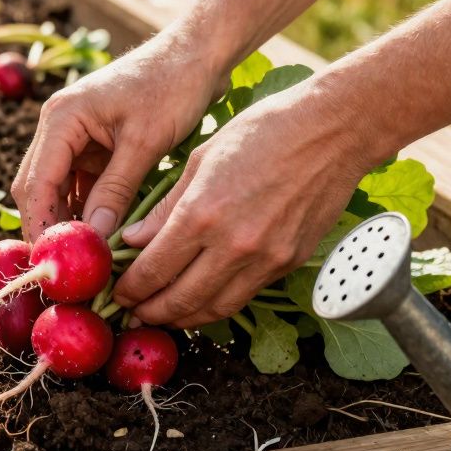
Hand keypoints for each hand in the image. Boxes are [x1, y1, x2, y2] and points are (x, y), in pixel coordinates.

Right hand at [12, 31, 227, 242]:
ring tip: (85, 261)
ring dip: (68, 223)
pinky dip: (87, 211)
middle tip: (67, 269)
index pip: (36, 183)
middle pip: (37, 189)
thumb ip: (116, 189)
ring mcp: (74, 136)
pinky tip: (101, 239)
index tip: (53, 262)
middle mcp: (58, 127)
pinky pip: (81, 186)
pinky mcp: (93, 146)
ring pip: (57, 191)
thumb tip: (92, 237)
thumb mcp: (145, 142)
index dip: (40, 226)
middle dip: (49, 228)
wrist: (195, 53)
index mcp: (62, 118)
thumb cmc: (172, 86)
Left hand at [112, 77, 376, 327]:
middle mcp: (232, 245)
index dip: (130, 289)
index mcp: (202, 213)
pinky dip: (216, 305)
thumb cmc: (264, 131)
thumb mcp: (200, 160)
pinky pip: (244, 296)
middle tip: (131, 313)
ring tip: (162, 315)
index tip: (117, 292)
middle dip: (149, 312)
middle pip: (179, 301)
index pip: (153, 270)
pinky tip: (200, 299)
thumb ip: (164, 208)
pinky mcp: (287, 263)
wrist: (333, 131)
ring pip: (213, 309)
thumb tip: (132, 241)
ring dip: (182, 319)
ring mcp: (264, 259)